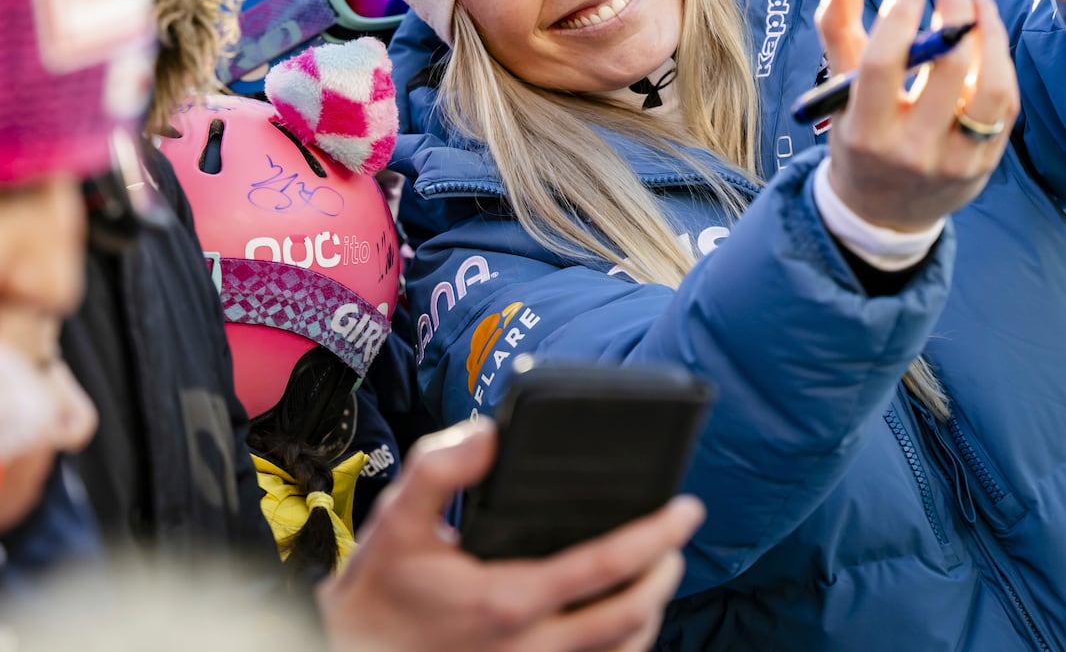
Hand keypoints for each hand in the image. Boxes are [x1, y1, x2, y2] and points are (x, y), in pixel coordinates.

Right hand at [317, 421, 704, 651]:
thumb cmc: (379, 589)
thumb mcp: (397, 517)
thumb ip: (439, 468)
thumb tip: (490, 435)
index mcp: (508, 601)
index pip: (605, 568)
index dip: (655, 536)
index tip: (685, 509)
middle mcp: (529, 649)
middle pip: (630, 617)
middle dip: (665, 575)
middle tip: (676, 541)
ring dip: (649, 614)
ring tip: (655, 576)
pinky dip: (620, 646)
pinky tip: (619, 618)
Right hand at [815, 0, 1017, 231]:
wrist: (884, 211)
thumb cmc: (857, 138)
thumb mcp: (839, 91)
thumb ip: (837, 28)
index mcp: (865, 131)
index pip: (883, 64)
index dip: (900, 16)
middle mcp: (910, 149)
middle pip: (947, 67)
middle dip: (954, 10)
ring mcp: (954, 160)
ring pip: (991, 87)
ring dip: (990, 36)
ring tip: (980, 5)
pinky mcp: (985, 164)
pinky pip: (1005, 105)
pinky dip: (1001, 65)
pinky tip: (988, 41)